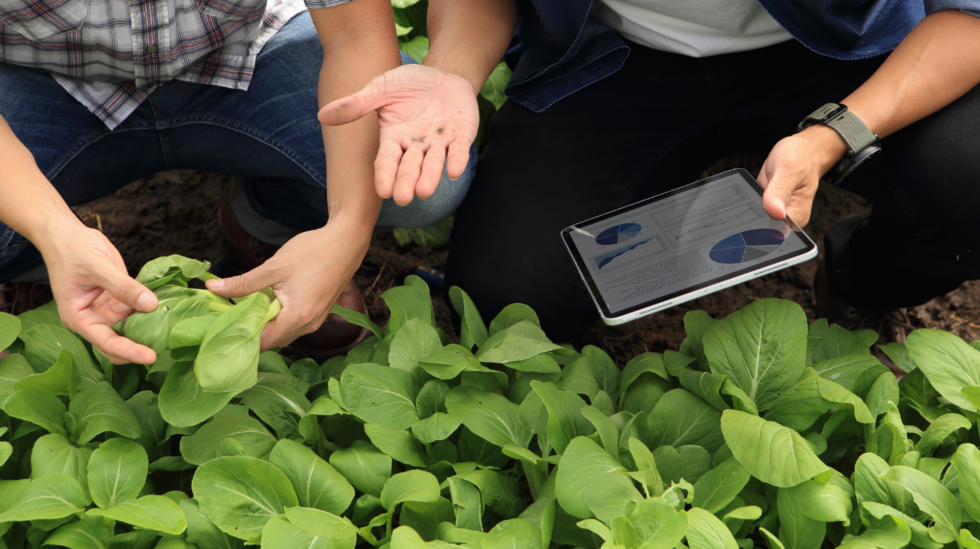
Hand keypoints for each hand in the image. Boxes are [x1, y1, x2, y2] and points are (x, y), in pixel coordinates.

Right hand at [38, 219, 158, 363]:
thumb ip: (123, 287)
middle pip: (118, 343)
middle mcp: (93, 319)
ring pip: (129, 330)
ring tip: (172, 333)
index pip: (106, 342)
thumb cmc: (72, 250)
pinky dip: (150, 314)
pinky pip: (136, 313)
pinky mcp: (118, 301)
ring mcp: (106, 311)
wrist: (67, 235)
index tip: (151, 357)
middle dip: (139, 347)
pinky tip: (168, 314)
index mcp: (78, 318)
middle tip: (166, 347)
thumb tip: (151, 305)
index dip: (129, 351)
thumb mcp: (98, 267)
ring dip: (147, 332)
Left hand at [204, 220, 370, 349]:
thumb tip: (212, 288)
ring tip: (245, 307)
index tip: (222, 324)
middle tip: (228, 315)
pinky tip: (267, 302)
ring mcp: (316, 320)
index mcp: (298, 317)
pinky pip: (293, 324)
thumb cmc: (314, 252)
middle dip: (251, 331)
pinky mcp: (319, 312)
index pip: (263, 342)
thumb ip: (243, 282)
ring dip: (265, 324)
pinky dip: (278, 318)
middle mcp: (309, 325)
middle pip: (273, 341)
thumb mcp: (274, 267)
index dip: (241, 336)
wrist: (347, 242)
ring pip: (283, 333)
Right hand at [319, 64, 478, 205]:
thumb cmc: (408, 85)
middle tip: (402, 199)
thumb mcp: (380, 89)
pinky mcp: (461, 136)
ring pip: (434, 164)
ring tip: (424, 192)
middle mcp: (416, 146)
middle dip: (406, 182)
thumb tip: (323, 115)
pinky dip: (457, 160)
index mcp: (394, 139)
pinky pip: (459, 151)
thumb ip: (357, 104)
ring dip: (430, 177)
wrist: (442, 75)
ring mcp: (440, 143)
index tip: (383, 191)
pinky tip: (454, 171)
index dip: (386, 175)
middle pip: (410, 167)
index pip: (387, 161)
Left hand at [757, 127, 845, 227]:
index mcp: (797, 216)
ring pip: (754, 219)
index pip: (775, 232)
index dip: (762, 227)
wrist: (802, 150)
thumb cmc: (801, 158)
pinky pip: (751, 208)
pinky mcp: (765, 205)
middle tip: (755, 198)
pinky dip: (747, 202)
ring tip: (754, 194)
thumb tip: (775, 213)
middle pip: (762, 228)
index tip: (756, 213)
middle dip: (752, 218)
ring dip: (747, 210)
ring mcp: (774, 211)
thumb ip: (780, 192)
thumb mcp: (790, 170)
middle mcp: (786, 217)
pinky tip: (749, 193)